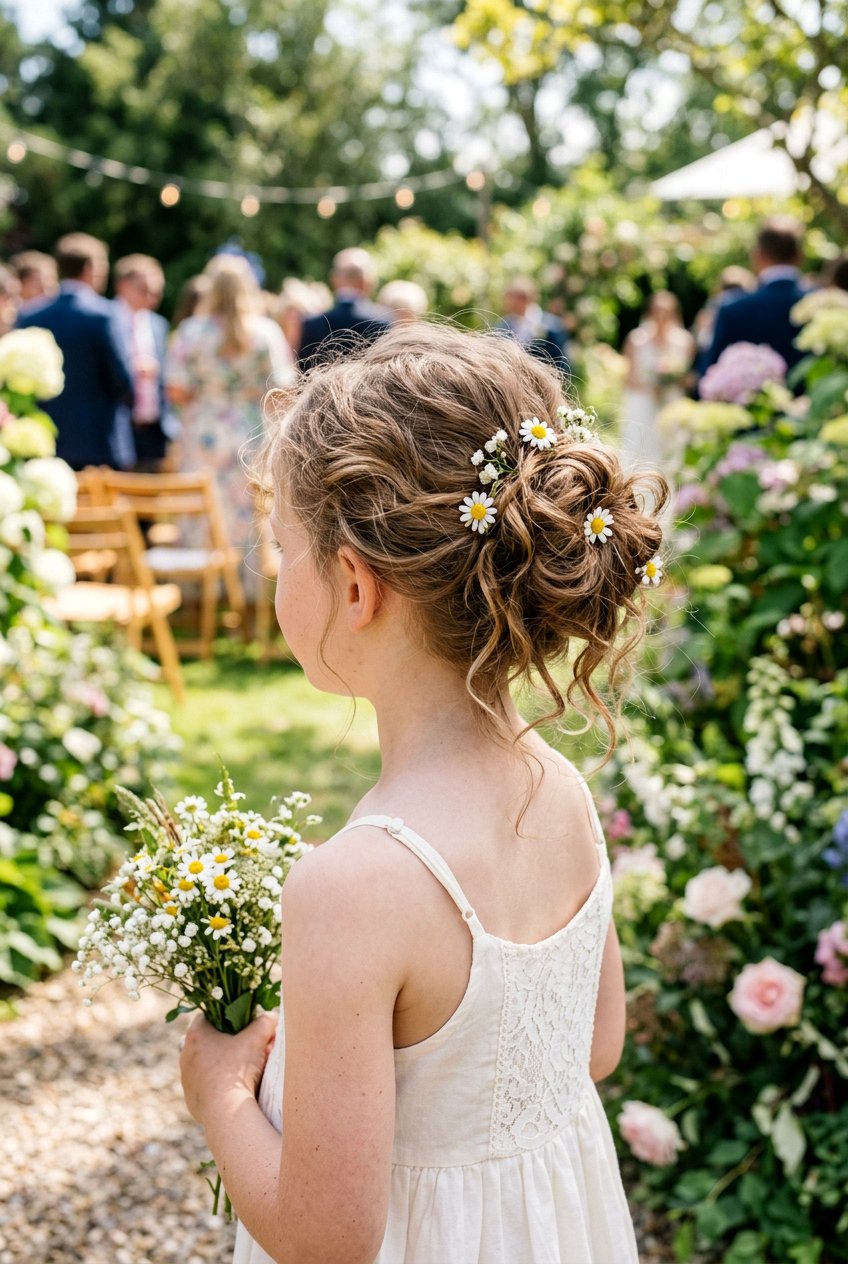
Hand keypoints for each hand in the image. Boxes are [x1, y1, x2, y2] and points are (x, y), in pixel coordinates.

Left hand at [179, 1010, 277, 1125]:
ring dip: (222, 1064)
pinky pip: (206, 1086)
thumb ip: (265, 1022)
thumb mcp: (257, 1038)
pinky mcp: (191, 1098)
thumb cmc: (237, 1069)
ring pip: (206, 1064)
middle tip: (247, 1047)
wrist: (225, 1111)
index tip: (241, 1024)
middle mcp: (185, 1055)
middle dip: (227, 1042)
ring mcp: (187, 1078)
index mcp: (196, 1035)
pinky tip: (234, 1089)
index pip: (207, 1016)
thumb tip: (272, 1016)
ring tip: (244, 1070)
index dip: (226, 1017)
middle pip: (208, 1041)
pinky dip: (218, 1085)